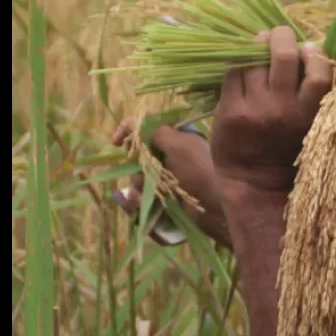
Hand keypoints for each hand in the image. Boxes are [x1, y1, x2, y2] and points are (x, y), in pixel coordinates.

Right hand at [111, 119, 230, 247]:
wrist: (218, 207)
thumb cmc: (201, 170)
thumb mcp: (180, 145)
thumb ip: (158, 133)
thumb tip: (141, 131)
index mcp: (180, 139)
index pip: (150, 128)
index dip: (131, 131)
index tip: (116, 141)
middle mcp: (174, 156)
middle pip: (141, 154)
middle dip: (134, 163)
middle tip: (140, 170)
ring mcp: (171, 178)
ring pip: (140, 177)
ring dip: (137, 183)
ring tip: (142, 191)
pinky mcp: (168, 199)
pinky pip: (144, 197)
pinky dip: (138, 199)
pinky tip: (139, 202)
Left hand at [210, 27, 332, 193]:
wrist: (255, 182)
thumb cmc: (288, 147)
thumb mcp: (311, 124)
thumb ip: (313, 93)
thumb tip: (309, 47)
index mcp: (309, 114)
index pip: (320, 72)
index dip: (315, 54)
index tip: (308, 49)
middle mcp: (283, 110)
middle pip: (284, 57)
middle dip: (282, 36)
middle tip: (280, 34)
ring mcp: (254, 109)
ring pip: (255, 60)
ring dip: (258, 45)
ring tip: (260, 45)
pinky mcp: (230, 111)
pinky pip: (232, 72)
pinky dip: (238, 62)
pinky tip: (243, 63)